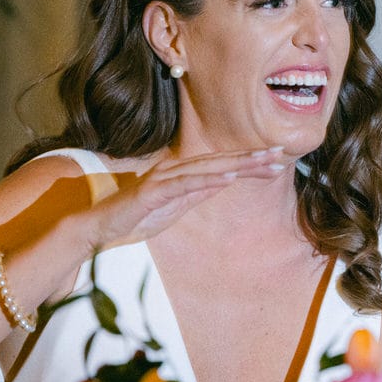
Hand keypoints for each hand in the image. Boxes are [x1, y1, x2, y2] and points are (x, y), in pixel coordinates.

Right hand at [86, 147, 290, 251]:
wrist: (99, 229)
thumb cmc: (135, 218)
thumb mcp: (176, 207)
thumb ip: (198, 193)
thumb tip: (224, 180)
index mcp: (181, 173)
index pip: (222, 165)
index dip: (250, 161)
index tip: (277, 159)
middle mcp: (174, 169)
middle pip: (220, 161)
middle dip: (252, 157)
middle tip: (282, 152)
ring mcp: (164, 178)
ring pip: (208, 168)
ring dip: (238, 164)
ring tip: (265, 162)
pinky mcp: (154, 191)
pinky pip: (186, 184)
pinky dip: (209, 179)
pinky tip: (230, 177)